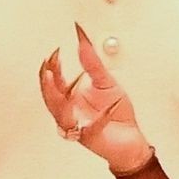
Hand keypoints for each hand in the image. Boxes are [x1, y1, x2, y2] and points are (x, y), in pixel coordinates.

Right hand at [38, 25, 153, 174]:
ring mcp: (75, 125)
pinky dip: (94, 119)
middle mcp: (68, 111)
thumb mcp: (106, 81)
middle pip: (50, 96)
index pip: (55, 80)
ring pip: (59, 113)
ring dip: (57, 99)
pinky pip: (84, 129)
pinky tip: (99, 108)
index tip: (55, 53)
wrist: (130, 136)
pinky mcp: (86, 136)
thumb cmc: (117, 112)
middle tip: (49, 68)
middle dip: (48, 82)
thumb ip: (93, 63)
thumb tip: (83, 41)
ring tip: (59, 85)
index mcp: (71, 96)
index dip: (53, 67)